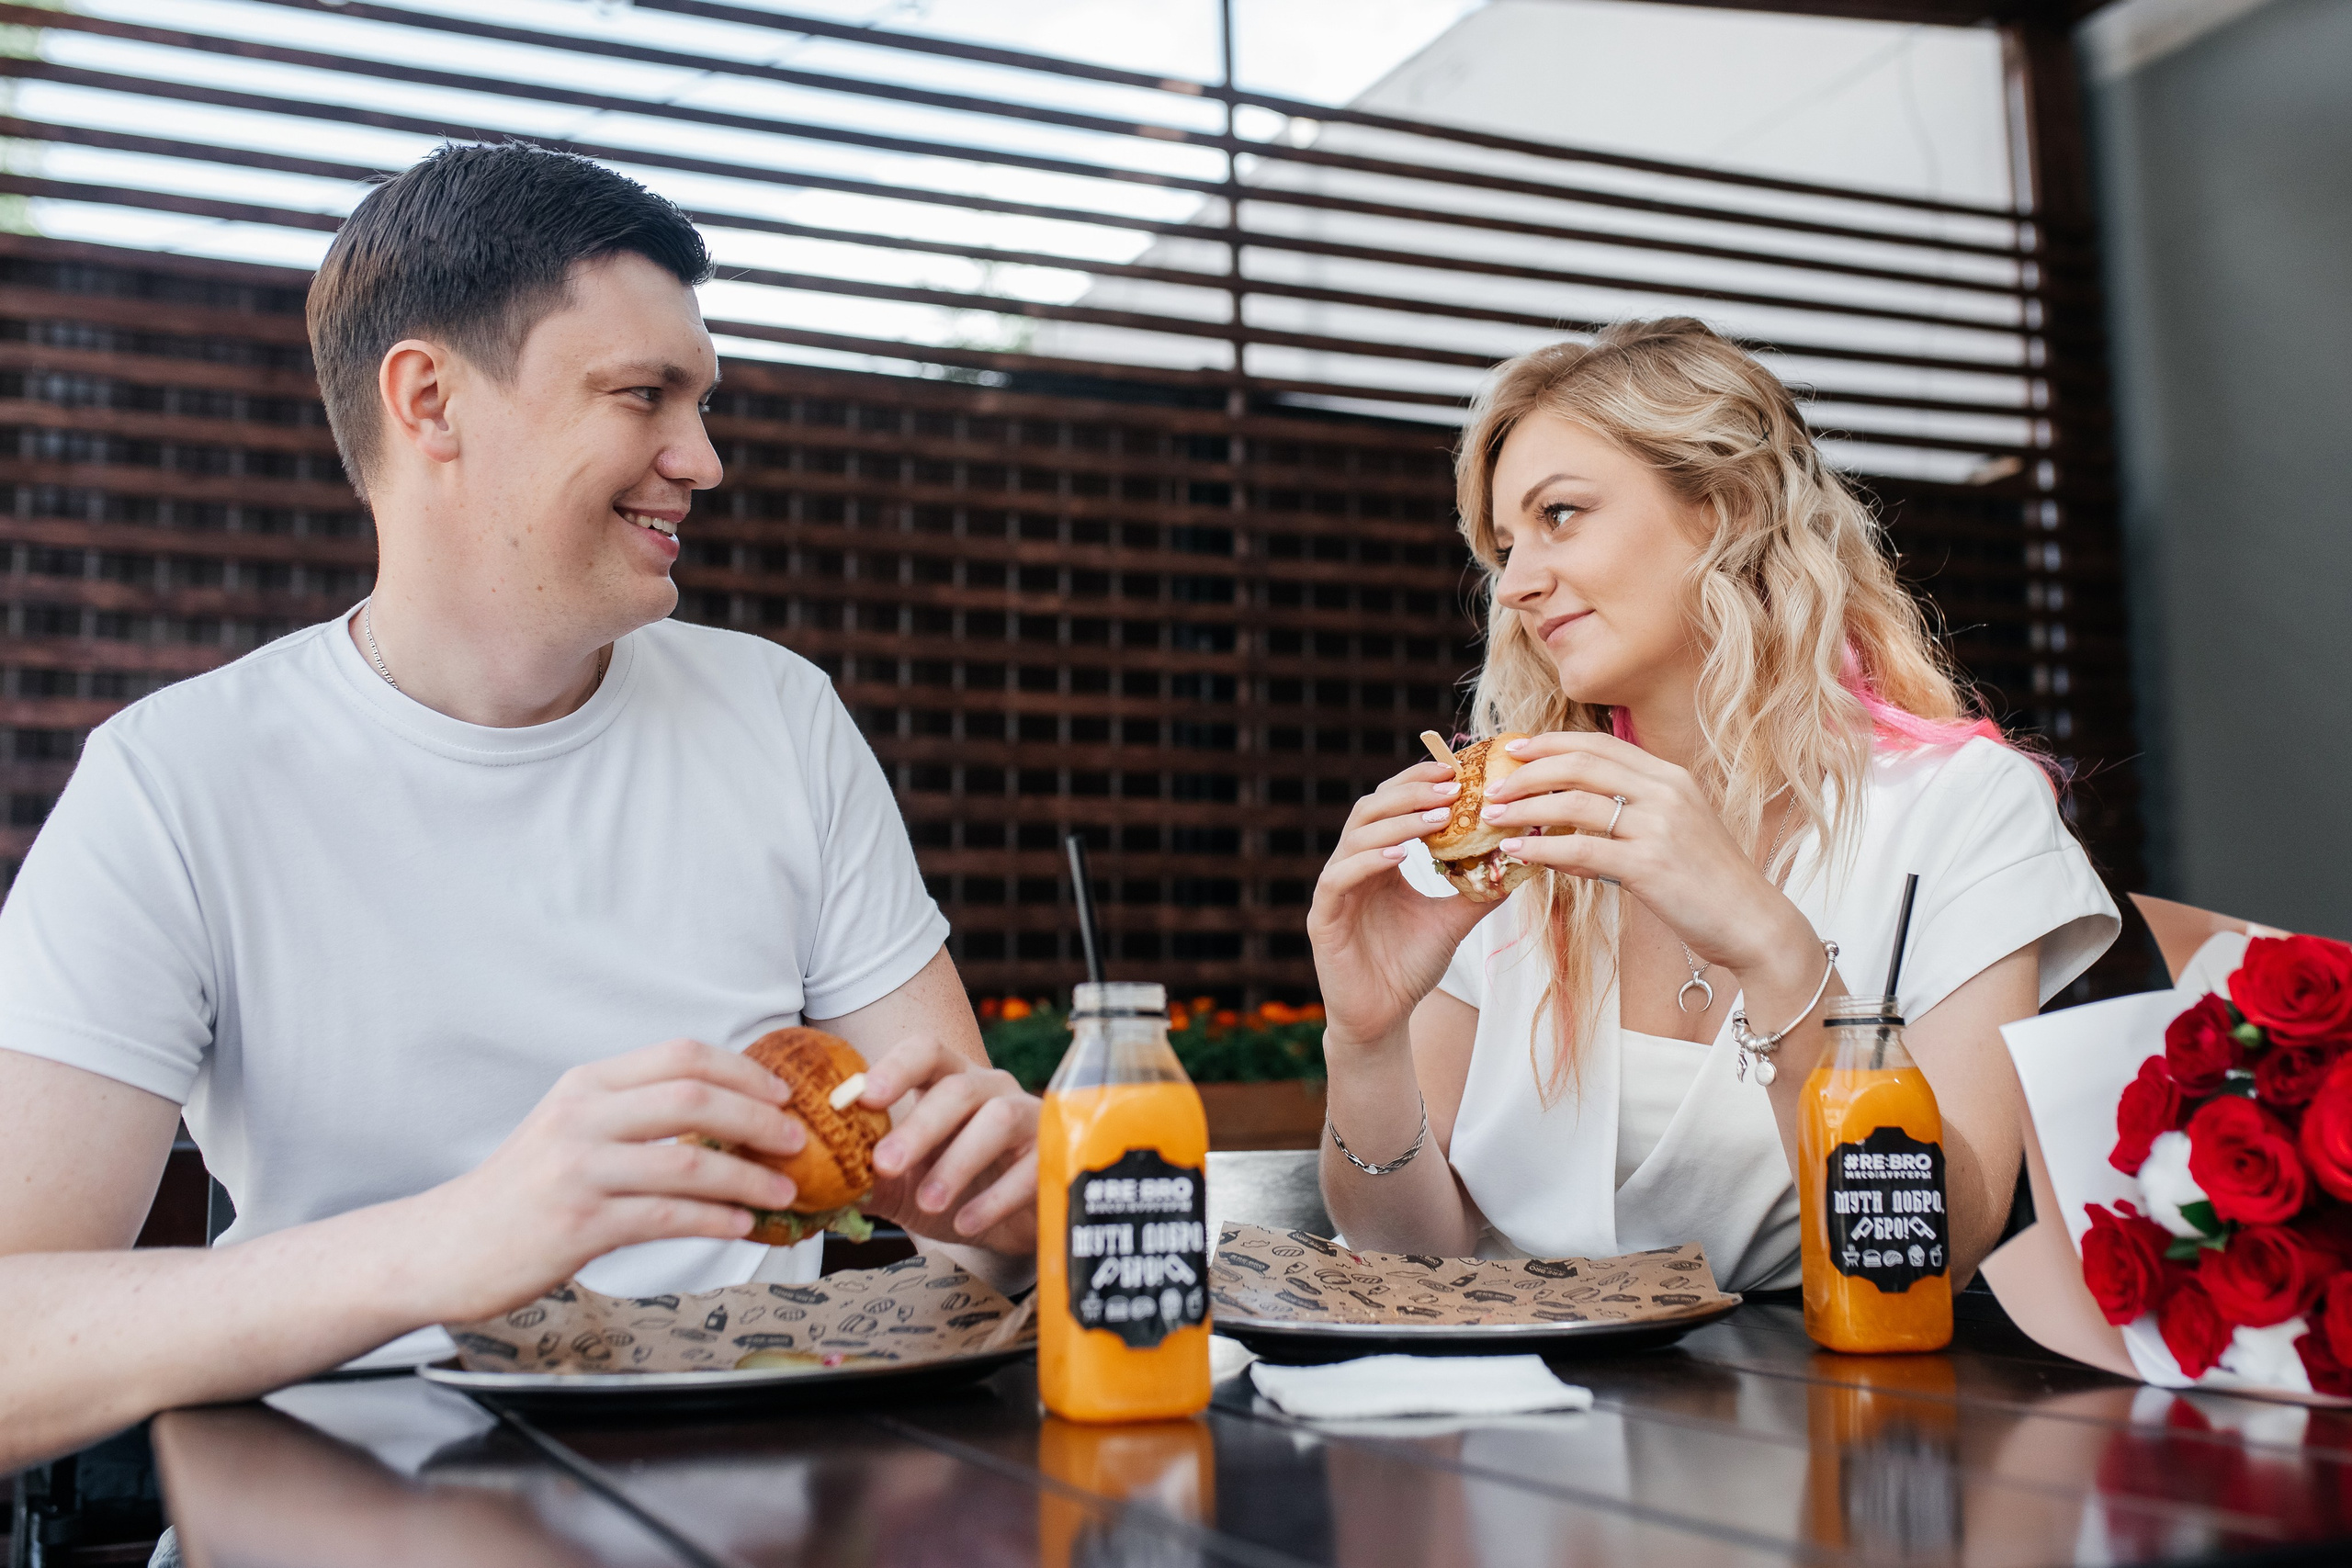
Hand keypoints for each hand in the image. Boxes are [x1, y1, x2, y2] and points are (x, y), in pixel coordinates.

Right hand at [406, 1037, 806, 1322]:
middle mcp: (581, 1117)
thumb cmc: (521, 1192)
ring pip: (689, 1161)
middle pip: (693, 1097)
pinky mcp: (579, 1225)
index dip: (742, 1070)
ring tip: (784, 1190)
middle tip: (796, 1139)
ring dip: (749, 1177)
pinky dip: (716, 1219)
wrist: (443, 1247)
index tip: (781, 1093)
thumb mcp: (570, 1130)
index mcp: (586, 1084)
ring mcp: (579, 1171)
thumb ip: (633, 1115)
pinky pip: (667, 1216)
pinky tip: (743, 1224)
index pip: (679, 1055)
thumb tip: (725, 1115)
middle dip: (758, 1117)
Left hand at [855, 1036, 1037, 1255]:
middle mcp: (991, 1088)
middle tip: (883, 1164)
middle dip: (918, 1126)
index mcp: (949, 1080)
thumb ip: (864, 1180)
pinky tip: (965, 1223)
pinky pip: (1029, 1168)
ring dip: (957, 1162)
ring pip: (997, 1119)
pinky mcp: (1053, 1154)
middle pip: (957, 1089)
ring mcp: (1027, 1117)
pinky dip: (994, 1198)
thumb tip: (813, 1188)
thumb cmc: (953, 1189)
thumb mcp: (902, 1186)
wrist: (1013, 1225)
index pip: (925, 1052)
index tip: (861, 1099)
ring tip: (927, 1204)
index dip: (895, 1068)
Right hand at [1306, 759, 1495, 1049]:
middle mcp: (1352, 865)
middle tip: (1452, 784)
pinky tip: (1400, 856)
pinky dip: (1368, 861)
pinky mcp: (1322, 916)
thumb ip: (1480, 890)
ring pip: (1356, 836)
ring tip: (1438, 815)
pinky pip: (1341, 878)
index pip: (1393, 805)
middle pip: (1372, 808)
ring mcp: (1334, 889)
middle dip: (1412, 791)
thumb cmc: (1410, 968)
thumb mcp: (1454, 922)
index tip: (1458, 771)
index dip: (1420, 783)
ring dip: (1398, 821)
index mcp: (1379, 861)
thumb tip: (1522, 859)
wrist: (1382, 1018)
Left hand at [1477, 732, 1805, 971]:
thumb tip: (1558, 831)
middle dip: (1527, 771)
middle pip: (1580, 764)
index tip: (1512, 750)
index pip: (1598, 744)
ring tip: (1492, 818)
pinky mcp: (1650, 865)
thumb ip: (1620, 824)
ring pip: (1574, 802)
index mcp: (1670, 777)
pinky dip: (1541, 847)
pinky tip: (1517, 851)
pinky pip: (1581, 848)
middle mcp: (1666, 792)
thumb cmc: (1708, 883)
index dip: (1550, 743)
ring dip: (1524, 808)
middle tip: (1492, 786)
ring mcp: (1659, 826)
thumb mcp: (1669, 836)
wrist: (1753, 923)